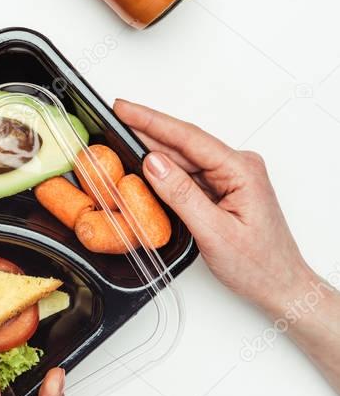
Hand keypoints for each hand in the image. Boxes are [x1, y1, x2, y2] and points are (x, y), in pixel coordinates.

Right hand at [114, 99, 310, 316]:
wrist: (281, 286)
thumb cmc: (259, 265)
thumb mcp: (213, 232)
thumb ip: (181, 194)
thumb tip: (153, 163)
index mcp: (241, 170)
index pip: (188, 138)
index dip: (151, 121)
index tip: (124, 109)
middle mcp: (238, 167)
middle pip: (184, 144)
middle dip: (147, 130)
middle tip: (115, 118)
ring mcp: (231, 178)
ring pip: (185, 159)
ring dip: (154, 151)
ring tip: (122, 138)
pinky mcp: (224, 190)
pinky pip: (190, 174)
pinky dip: (166, 171)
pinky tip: (146, 166)